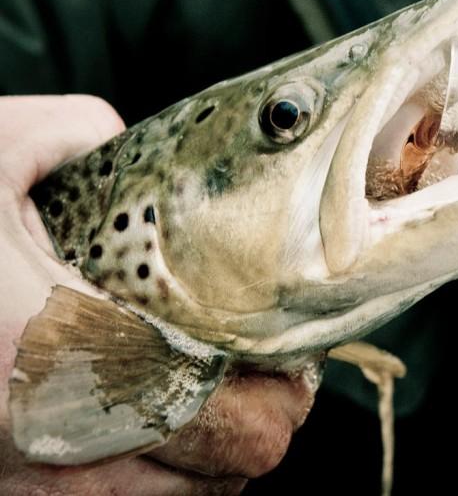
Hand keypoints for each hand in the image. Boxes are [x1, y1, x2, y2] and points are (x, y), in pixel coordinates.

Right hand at [0, 95, 317, 494]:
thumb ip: (72, 133)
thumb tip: (119, 141)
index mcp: (57, 352)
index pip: (224, 420)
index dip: (278, 402)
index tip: (292, 368)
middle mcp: (40, 442)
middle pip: (218, 476)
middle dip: (257, 431)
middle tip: (265, 384)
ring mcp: (11, 485)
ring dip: (205, 465)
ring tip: (210, 408)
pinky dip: (148, 487)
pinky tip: (145, 437)